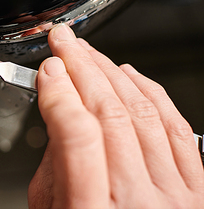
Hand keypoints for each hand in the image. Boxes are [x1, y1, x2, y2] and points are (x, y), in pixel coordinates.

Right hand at [28, 24, 203, 207]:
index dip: (60, 93)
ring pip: (143, 114)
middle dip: (82, 67)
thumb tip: (61, 119)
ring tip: (90, 52)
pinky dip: (152, 92)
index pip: (78, 135)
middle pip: (111, 115)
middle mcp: (139, 203)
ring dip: (111, 72)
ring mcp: (174, 197)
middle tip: (65, 43)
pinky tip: (131, 74)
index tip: (48, 71)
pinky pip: (177, 128)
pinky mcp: (196, 191)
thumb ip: (54, 171)